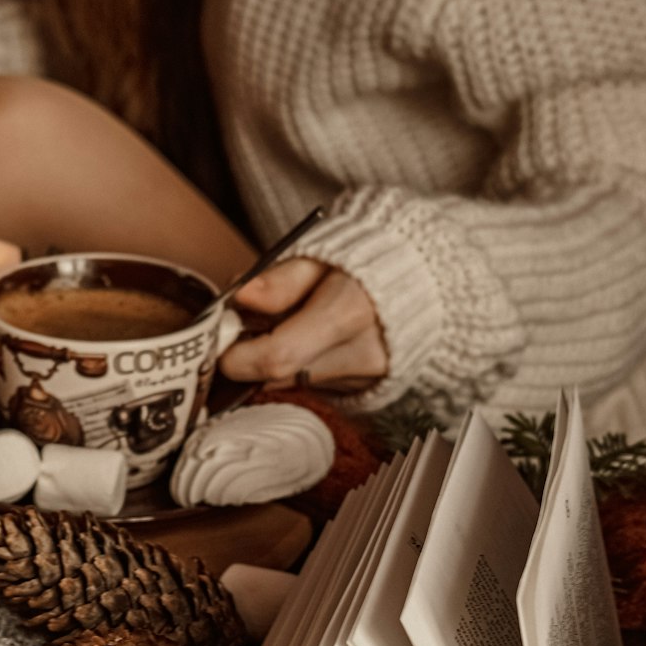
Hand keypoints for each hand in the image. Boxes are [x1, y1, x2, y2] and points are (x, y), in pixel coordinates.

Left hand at [219, 257, 387, 389]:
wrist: (424, 280)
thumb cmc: (364, 261)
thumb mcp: (319, 256)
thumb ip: (278, 280)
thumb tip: (239, 297)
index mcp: (348, 312)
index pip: (276, 357)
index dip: (237, 357)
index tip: (221, 343)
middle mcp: (362, 354)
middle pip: (281, 375)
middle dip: (253, 357)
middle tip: (249, 328)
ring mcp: (367, 377)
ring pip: (296, 382)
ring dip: (279, 361)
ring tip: (291, 325)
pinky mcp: (368, 389)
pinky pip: (316, 384)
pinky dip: (303, 366)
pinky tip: (314, 341)